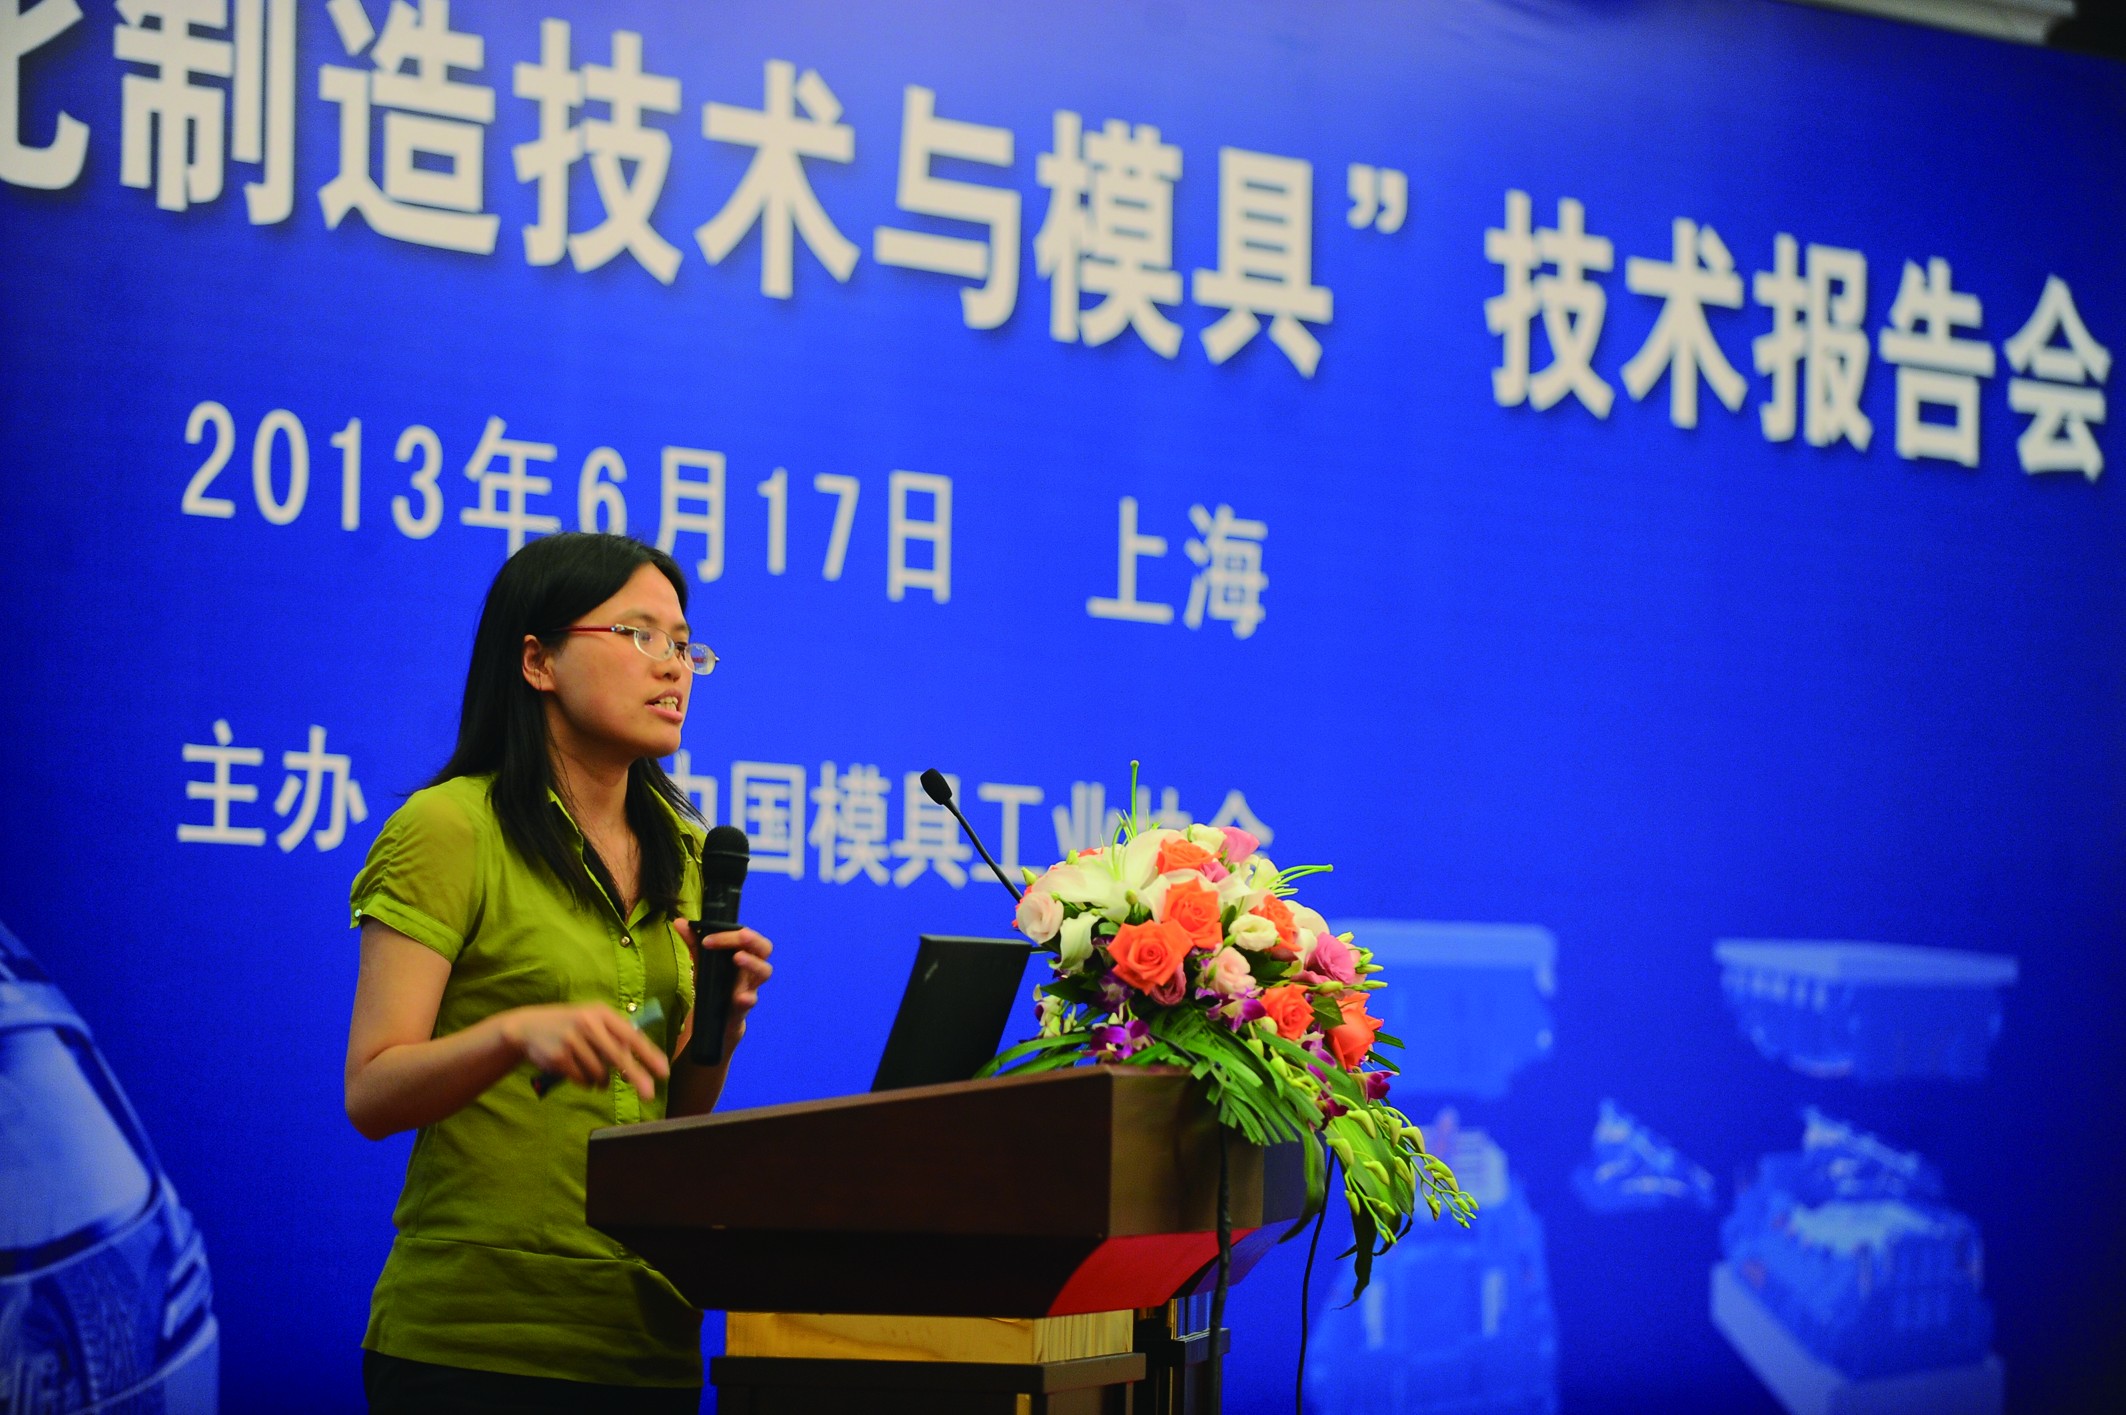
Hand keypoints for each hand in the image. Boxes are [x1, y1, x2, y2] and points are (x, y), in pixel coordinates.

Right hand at [501, 1003, 668, 1099]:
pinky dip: (585, 1082)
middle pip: (619, 1057)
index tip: (663, 1071)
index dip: (648, 1055)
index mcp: (602, 1014)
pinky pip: (582, 1080)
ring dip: (601, 1080)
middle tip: (649, 1094)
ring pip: (600, 1073)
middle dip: (637, 1077)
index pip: (631, 1036)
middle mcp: (588, 1024)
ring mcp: (572, 1040)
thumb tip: (639, 1067)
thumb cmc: (571, 1026)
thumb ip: (615, 1039)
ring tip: (593, 1071)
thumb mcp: (593, 1022)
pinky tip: (578, 1072)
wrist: (529, 1027)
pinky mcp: (559, 1057)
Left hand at [675, 921, 773, 1052]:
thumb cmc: (715, 984)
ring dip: (753, 963)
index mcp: (744, 953)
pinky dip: (748, 998)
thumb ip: (693, 943)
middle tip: (741, 936)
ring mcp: (750, 986)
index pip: (746, 936)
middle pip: (764, 948)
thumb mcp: (704, 962)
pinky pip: (752, 1000)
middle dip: (752, 940)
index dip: (730, 934)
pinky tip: (741, 997)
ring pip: (765, 971)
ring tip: (738, 958)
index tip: (707, 940)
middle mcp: (751, 967)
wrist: (717, 1016)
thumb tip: (679, 922)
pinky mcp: (744, 1005)